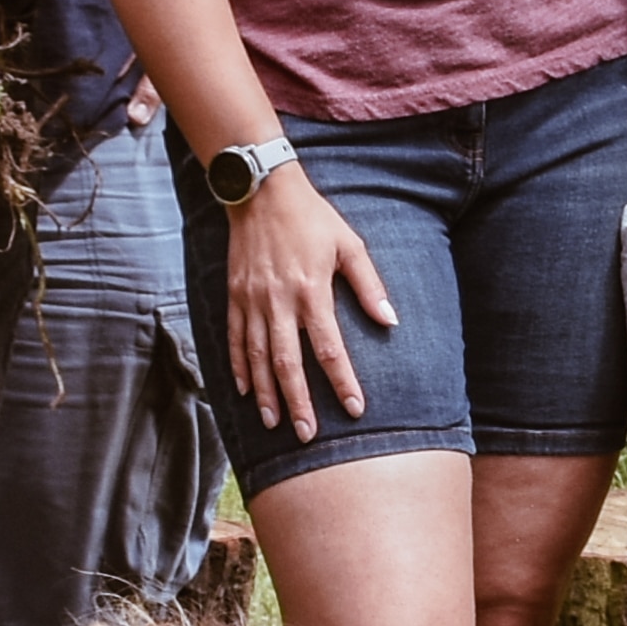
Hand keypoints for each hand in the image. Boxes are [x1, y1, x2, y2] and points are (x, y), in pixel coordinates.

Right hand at [218, 161, 392, 442]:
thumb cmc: (313, 218)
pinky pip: (235, 339)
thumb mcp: (349, 245)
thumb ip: (369, 285)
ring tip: (275, 422)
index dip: (342, 381)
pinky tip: (246, 391)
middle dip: (299, 401)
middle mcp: (279, 301)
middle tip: (307, 434)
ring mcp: (253, 301)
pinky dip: (239, 367)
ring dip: (267, 393)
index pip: (329, 348)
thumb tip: (390, 321)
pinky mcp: (235, 296)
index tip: (355, 408)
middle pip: (288, 363)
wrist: (261, 191)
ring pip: (258, 357)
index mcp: (311, 291)